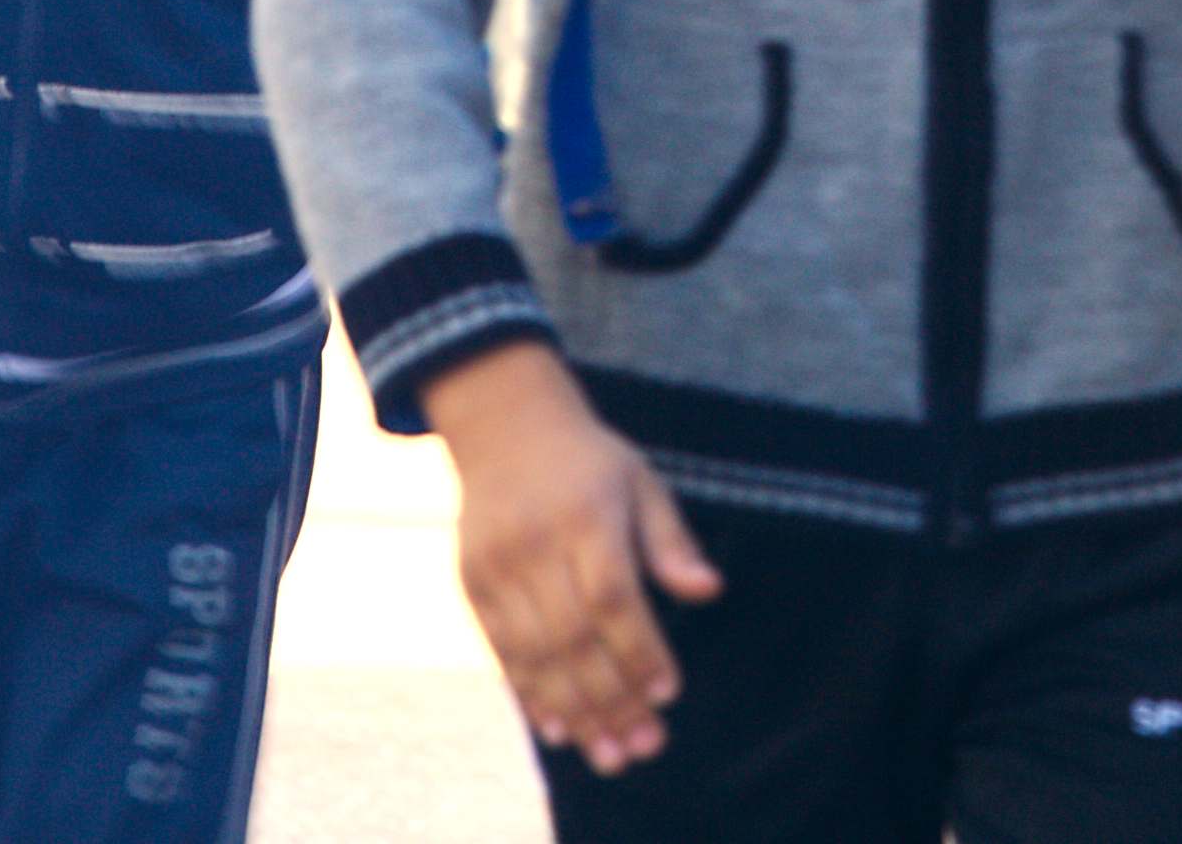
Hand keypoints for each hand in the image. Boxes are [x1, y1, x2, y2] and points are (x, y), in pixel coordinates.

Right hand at [426, 341, 723, 775]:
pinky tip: (559, 731)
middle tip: (645, 747)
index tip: (670, 693)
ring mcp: (496, 563)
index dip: (640, 649)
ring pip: (536, 652)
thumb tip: (710, 591)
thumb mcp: (639, 482)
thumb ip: (671, 540)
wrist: (502, 426)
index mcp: (585, 512)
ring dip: (574, 712)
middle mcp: (535, 540)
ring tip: (610, 756)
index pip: (613, 595)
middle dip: (613, 699)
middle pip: (574, 635)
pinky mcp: (471, 581)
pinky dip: (529, 694)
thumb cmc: (589, 463)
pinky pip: (502, 649)